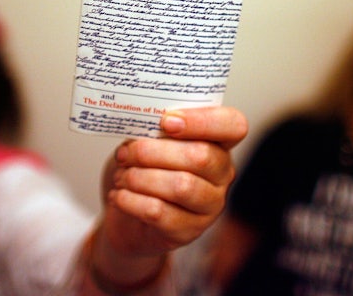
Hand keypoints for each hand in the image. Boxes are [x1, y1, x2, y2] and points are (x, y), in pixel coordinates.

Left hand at [92, 106, 247, 287]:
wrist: (126, 212)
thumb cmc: (142, 169)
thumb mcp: (149, 140)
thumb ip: (155, 129)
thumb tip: (143, 124)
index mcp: (219, 144)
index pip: (234, 125)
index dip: (203, 121)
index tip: (166, 122)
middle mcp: (223, 175)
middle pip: (200, 157)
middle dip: (153, 152)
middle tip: (125, 153)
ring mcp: (210, 206)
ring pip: (182, 186)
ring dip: (141, 178)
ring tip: (121, 176)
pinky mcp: (189, 231)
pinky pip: (160, 213)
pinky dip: (132, 201)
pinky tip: (118, 196)